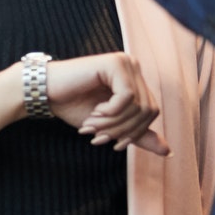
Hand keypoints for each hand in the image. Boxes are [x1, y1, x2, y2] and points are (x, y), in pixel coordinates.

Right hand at [41, 53, 168, 155]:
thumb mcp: (111, 126)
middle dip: (123, 130)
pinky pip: (126, 97)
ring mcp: (125, 63)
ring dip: (114, 123)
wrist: (45, 94)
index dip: (134, 133)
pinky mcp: (114, 63)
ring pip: (138, 105)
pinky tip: (93, 112)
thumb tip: (169, 151)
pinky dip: (110, 112)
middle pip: (148, 110)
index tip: (113, 144)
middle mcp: (133, 67)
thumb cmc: (74, 106)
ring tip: (92, 127)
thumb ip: (138, 135)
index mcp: (135, 79)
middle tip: (98, 137)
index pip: (152, 112)